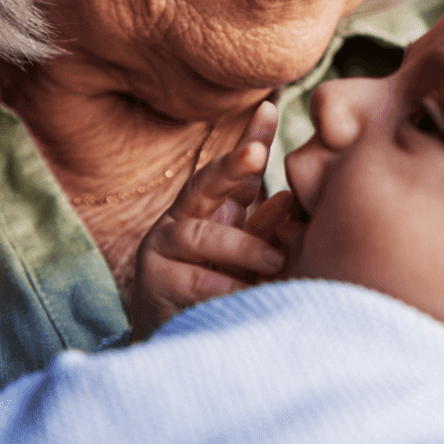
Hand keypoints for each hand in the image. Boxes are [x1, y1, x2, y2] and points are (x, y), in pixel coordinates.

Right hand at [130, 101, 286, 339]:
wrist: (177, 334)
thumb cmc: (221, 283)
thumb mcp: (250, 250)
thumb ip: (266, 223)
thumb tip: (288, 199)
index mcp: (209, 205)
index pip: (232, 166)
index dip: (251, 138)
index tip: (270, 110)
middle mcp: (182, 217)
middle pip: (204, 182)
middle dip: (231, 165)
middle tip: (257, 154)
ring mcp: (163, 248)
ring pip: (200, 236)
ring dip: (241, 246)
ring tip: (276, 261)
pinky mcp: (154, 285)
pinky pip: (193, 281)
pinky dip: (223, 286)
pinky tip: (246, 292)